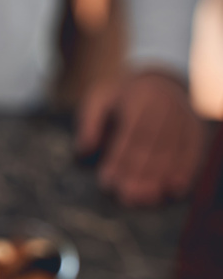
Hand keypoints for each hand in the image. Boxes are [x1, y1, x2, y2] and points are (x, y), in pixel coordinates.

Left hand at [75, 72, 207, 206]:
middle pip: (152, 145)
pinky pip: (193, 149)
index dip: (119, 159)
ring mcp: (184, 115)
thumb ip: (89, 122)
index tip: (107, 181)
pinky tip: (175, 189)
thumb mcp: (98, 98)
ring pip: (172, 150)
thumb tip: (82, 150)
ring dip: (160, 177)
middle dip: (139, 173)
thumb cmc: (120, 96)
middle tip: (127, 197)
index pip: (130, 133)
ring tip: (145, 199)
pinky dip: (186, 170)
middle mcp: (166, 105)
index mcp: (139, 97)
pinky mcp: (196, 126)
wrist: (157, 78)